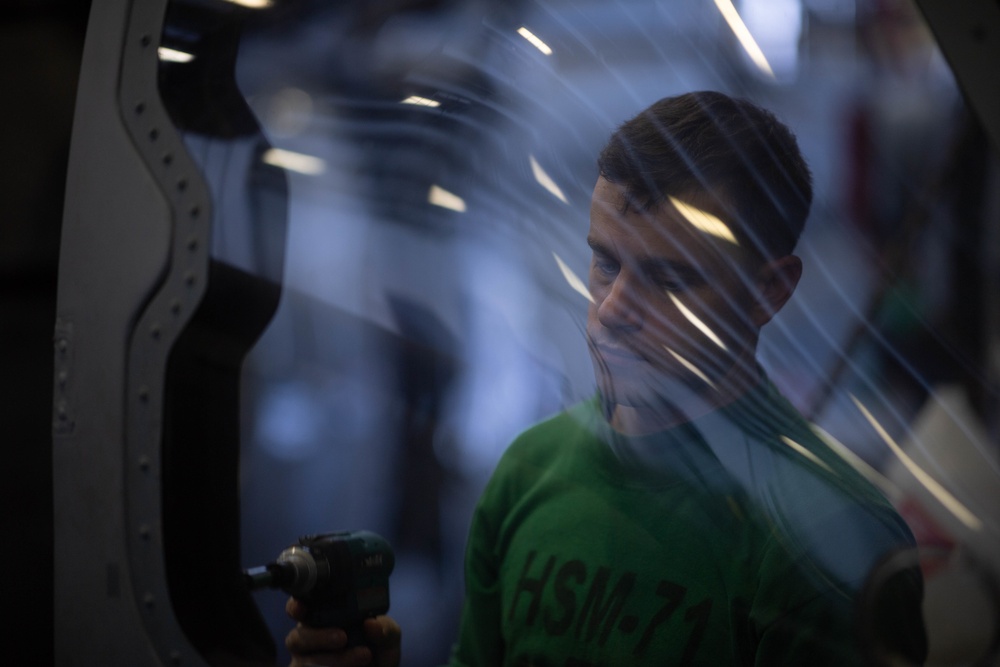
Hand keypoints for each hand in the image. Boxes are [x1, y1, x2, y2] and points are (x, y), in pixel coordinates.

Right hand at [285, 598, 400, 666]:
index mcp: (321, 619)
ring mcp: (306, 664)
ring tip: (363, 656)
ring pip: (305, 663)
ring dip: (333, 660)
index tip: (301, 607)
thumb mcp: (388, 636)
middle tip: (342, 637)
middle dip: (318, 637)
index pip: (299, 609)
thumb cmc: (378, 650)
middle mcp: (308, 641)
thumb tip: (371, 624)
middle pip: (297, 638)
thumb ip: (384, 629)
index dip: (295, 606)